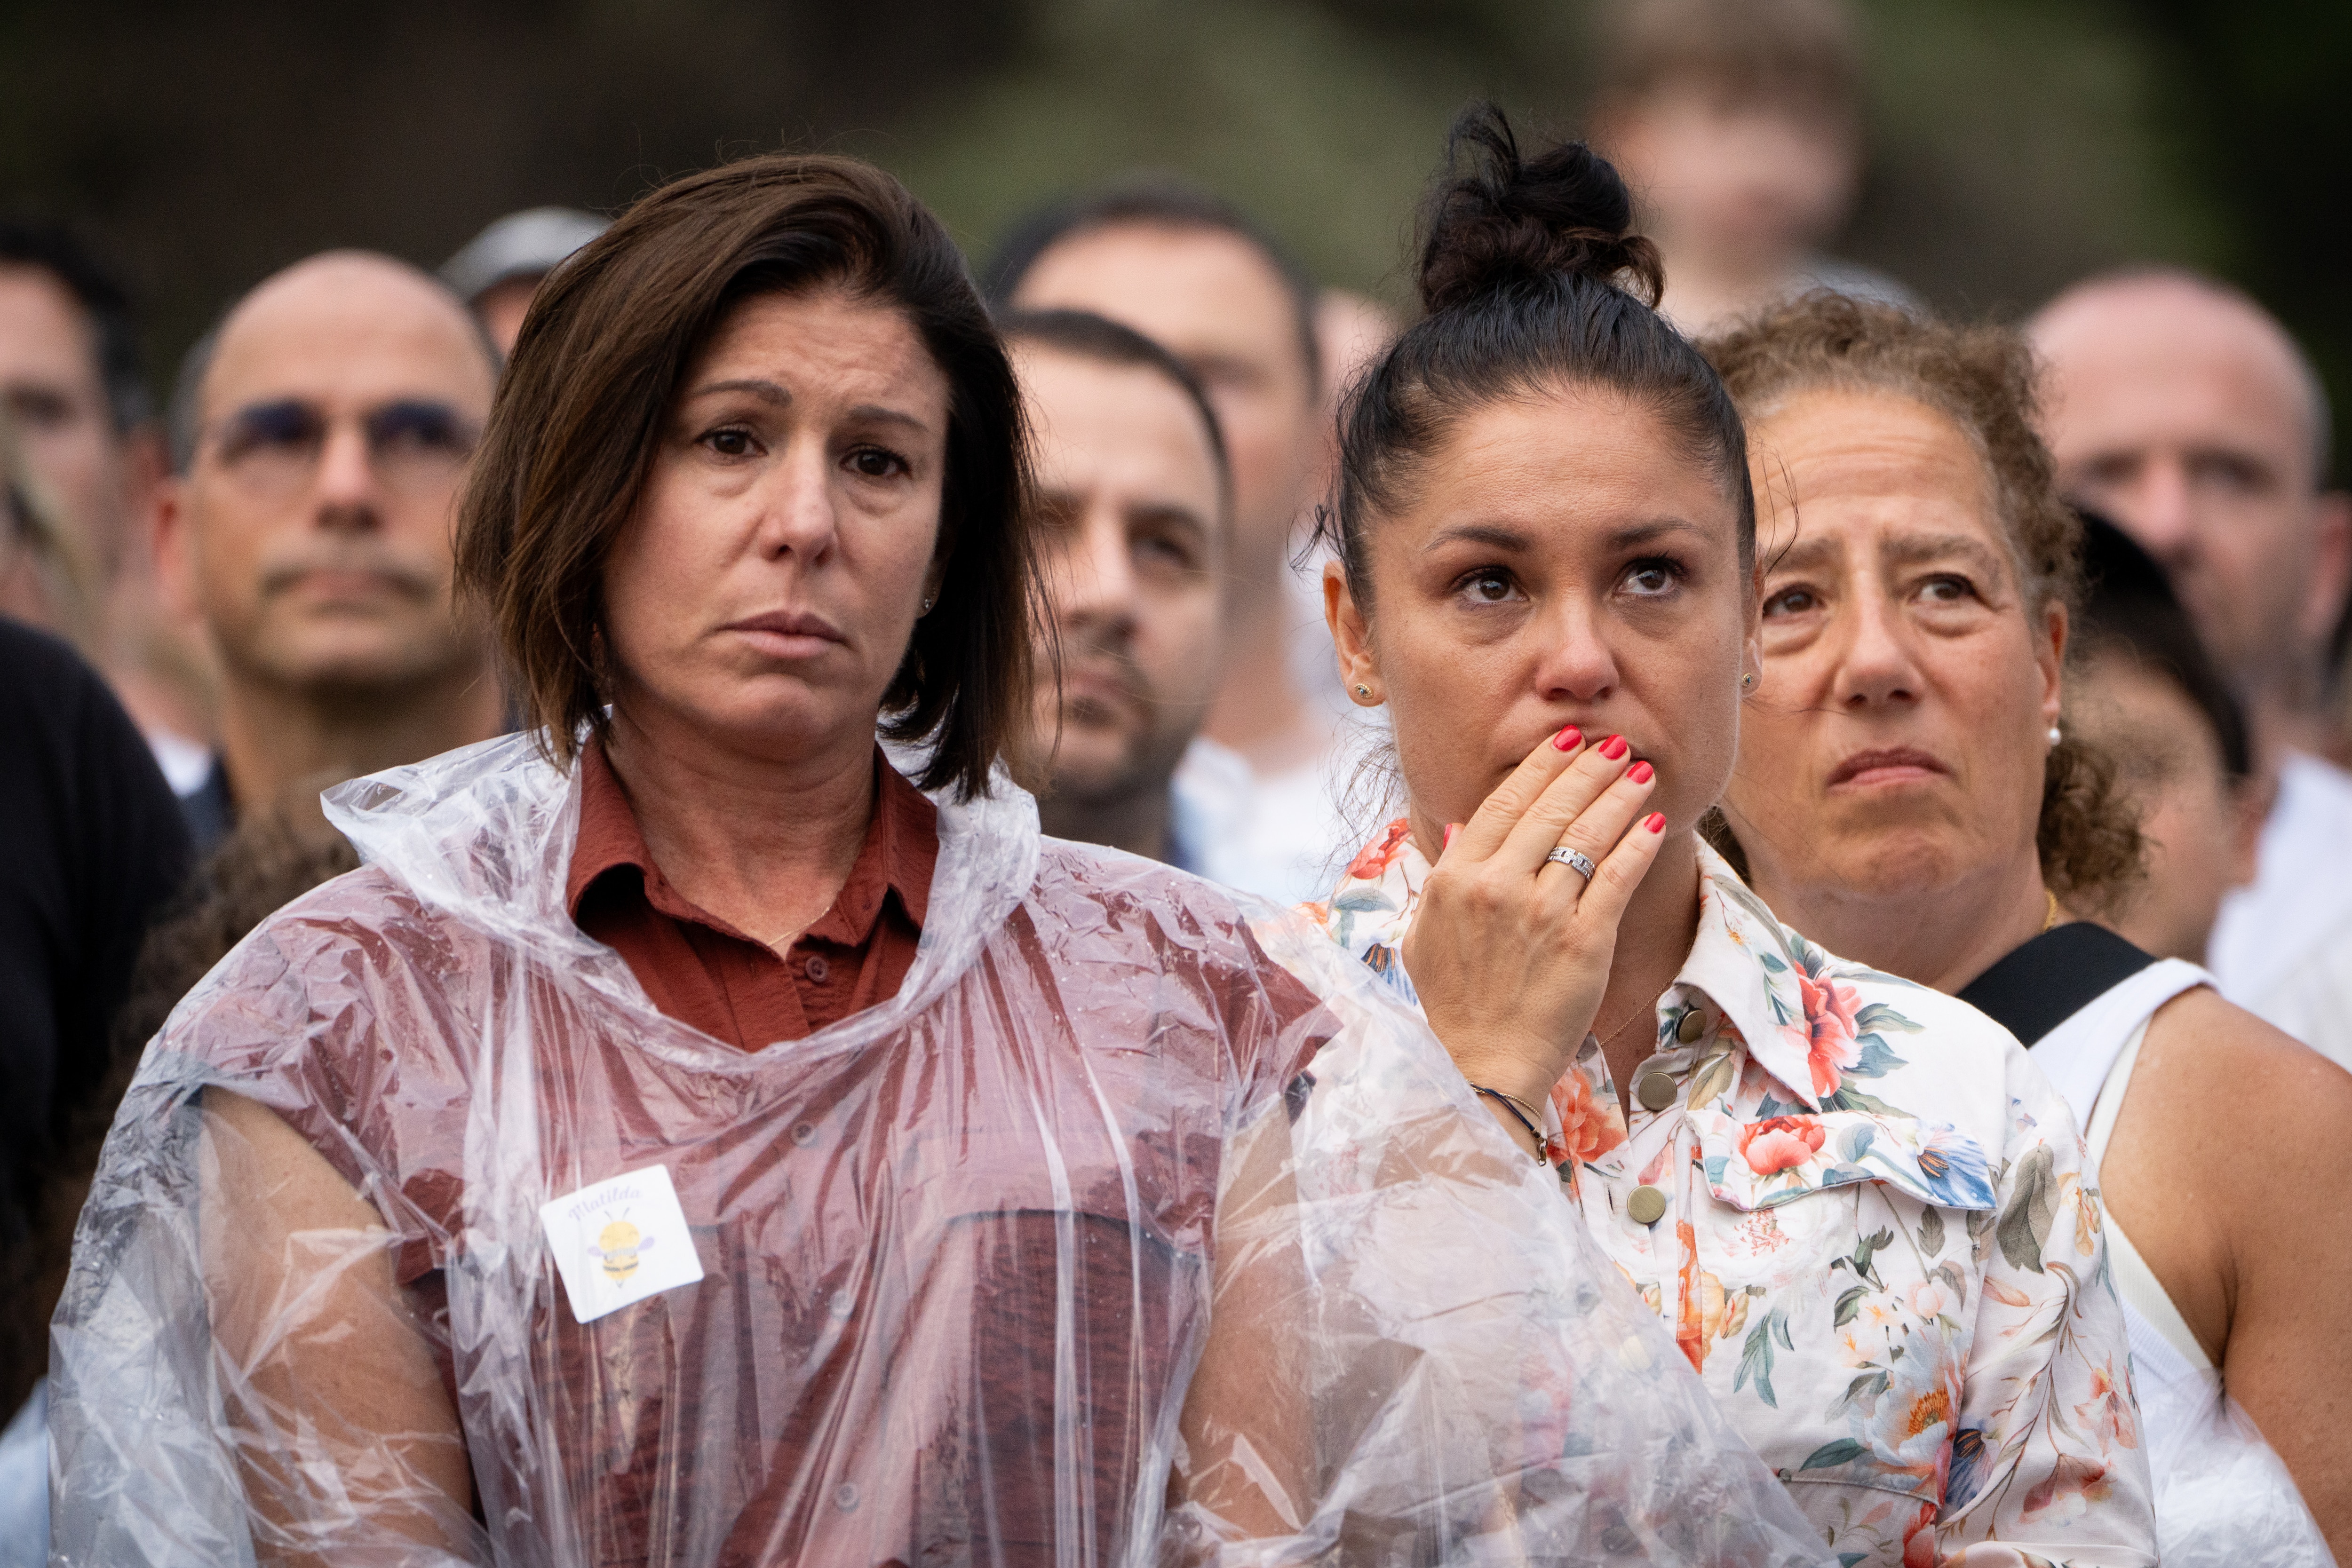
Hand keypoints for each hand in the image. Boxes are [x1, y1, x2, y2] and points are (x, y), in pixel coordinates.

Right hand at [1401, 727, 1664, 1137]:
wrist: (1480, 1067)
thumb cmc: (1450, 1005)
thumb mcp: (1425, 934)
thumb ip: (1445, 874)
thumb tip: (1462, 825)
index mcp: (1456, 878)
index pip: (1503, 803)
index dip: (1540, 767)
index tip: (1564, 743)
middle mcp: (1498, 886)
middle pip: (1551, 808)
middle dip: (1589, 769)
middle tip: (1616, 746)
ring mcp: (1543, 912)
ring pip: (1590, 835)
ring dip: (1620, 796)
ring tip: (1642, 773)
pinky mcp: (1584, 942)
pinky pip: (1618, 878)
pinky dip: (1637, 846)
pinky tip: (1653, 824)